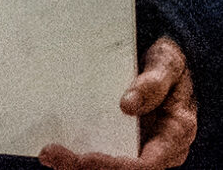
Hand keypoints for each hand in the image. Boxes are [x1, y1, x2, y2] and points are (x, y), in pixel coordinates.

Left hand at [40, 38, 195, 169]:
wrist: (160, 62)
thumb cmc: (167, 65)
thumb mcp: (168, 64)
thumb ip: (154, 83)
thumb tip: (128, 105)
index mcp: (174, 135)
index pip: (147, 165)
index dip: (116, 166)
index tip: (86, 158)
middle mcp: (157, 148)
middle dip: (85, 167)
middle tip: (52, 154)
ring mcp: (138, 146)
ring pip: (108, 166)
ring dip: (76, 165)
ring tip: (48, 153)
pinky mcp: (121, 139)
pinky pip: (99, 153)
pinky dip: (77, 156)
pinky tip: (55, 149)